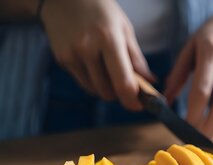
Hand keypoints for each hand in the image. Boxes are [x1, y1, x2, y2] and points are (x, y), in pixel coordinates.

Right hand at [41, 0, 155, 109]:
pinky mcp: (62, 59)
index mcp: (109, 39)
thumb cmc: (100, 10)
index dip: (132, 100)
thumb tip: (151, 82)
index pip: (122, 82)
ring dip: (106, 88)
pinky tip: (93, 63)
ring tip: (109, 71)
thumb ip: (136, 58)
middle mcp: (88, 49)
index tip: (139, 105)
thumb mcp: (123, 28)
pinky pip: (82, 81)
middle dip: (120, 95)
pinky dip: (92, 80)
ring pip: (94, 89)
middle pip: (108, 91)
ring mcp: (72, 55)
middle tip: (126, 87)